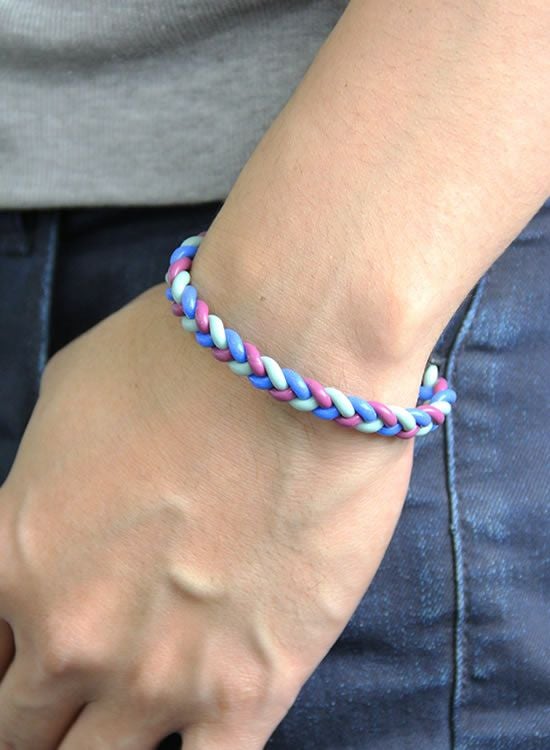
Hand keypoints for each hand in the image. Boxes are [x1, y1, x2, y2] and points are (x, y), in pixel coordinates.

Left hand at [0, 284, 420, 748]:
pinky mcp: (248, 692)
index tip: (25, 652)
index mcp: (15, 554)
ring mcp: (158, 676)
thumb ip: (44, 474)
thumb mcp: (72, 394)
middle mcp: (70, 632)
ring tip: (127, 718)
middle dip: (34, 717)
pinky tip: (196, 741)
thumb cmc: (183, 354)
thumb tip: (59, 505)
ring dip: (99, 746)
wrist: (295, 353)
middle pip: (15, 728)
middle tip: (69, 695)